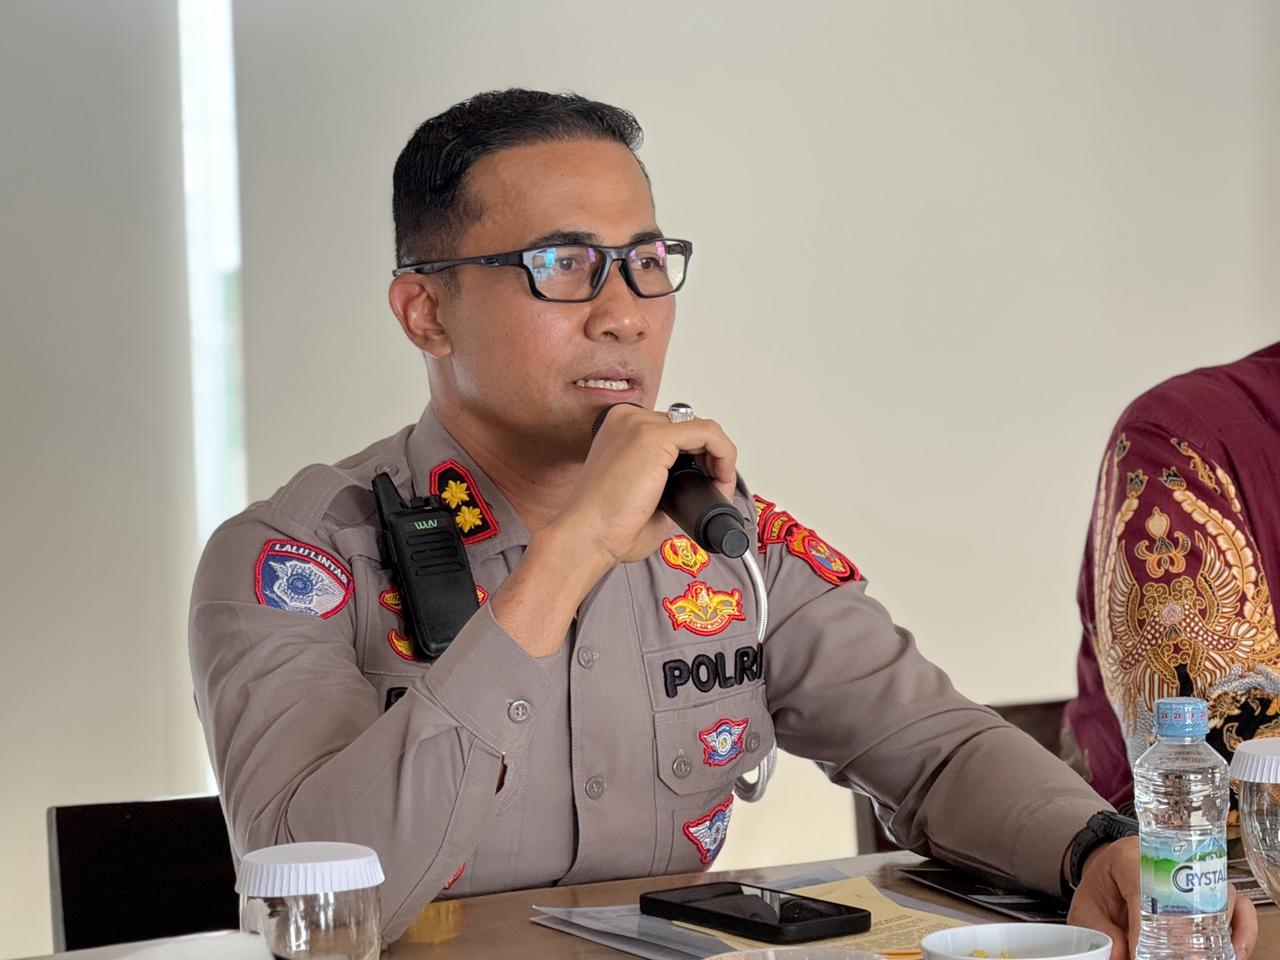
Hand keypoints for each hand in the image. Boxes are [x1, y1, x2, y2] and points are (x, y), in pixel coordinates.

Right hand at [553, 403, 738, 565]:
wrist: (586, 538)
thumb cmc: (606, 527)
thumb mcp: (644, 497)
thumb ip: (669, 484)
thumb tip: (699, 486)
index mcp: (620, 429)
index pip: (674, 430)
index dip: (698, 457)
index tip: (705, 484)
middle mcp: (627, 419)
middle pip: (689, 427)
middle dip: (710, 458)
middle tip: (714, 489)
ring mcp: (640, 424)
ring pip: (702, 428)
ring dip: (720, 458)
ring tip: (718, 490)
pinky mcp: (654, 436)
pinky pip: (709, 433)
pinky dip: (725, 457)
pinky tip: (720, 483)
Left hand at [1067, 836, 1256, 959]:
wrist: (1108, 874)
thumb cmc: (1101, 890)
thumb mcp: (1088, 911)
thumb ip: (1103, 935)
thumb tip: (1122, 957)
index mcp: (1127, 858)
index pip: (1140, 883)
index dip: (1143, 923)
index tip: (1139, 952)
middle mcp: (1167, 859)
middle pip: (1190, 889)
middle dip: (1188, 932)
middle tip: (1185, 958)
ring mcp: (1194, 872)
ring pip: (1221, 896)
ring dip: (1220, 933)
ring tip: (1214, 958)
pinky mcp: (1212, 889)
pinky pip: (1239, 905)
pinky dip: (1242, 930)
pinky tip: (1234, 953)